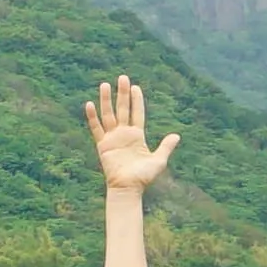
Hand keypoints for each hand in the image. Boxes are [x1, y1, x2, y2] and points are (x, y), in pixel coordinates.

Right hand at [84, 75, 176, 194]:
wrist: (128, 188)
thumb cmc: (143, 178)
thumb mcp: (158, 161)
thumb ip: (166, 147)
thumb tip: (177, 135)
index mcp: (137, 136)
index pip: (137, 113)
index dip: (136, 100)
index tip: (136, 86)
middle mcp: (124, 134)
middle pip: (122, 109)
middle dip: (122, 93)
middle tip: (122, 77)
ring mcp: (112, 138)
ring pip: (108, 114)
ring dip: (106, 100)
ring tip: (105, 84)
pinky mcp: (103, 145)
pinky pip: (96, 128)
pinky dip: (92, 117)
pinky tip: (89, 104)